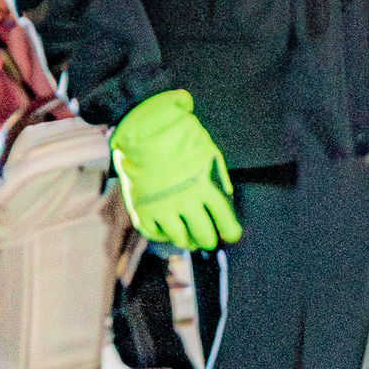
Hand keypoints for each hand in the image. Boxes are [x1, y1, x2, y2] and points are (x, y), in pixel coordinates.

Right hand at [110, 89, 241, 250]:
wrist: (137, 129)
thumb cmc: (176, 134)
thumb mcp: (205, 148)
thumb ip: (217, 173)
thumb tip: (227, 194)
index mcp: (203, 186)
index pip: (224, 220)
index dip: (230, 231)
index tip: (231, 235)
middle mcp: (184, 201)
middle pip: (204, 236)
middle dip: (208, 238)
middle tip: (207, 238)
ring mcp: (162, 208)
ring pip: (181, 239)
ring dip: (187, 240)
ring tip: (188, 238)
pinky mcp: (141, 211)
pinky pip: (155, 235)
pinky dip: (162, 234)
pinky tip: (166, 228)